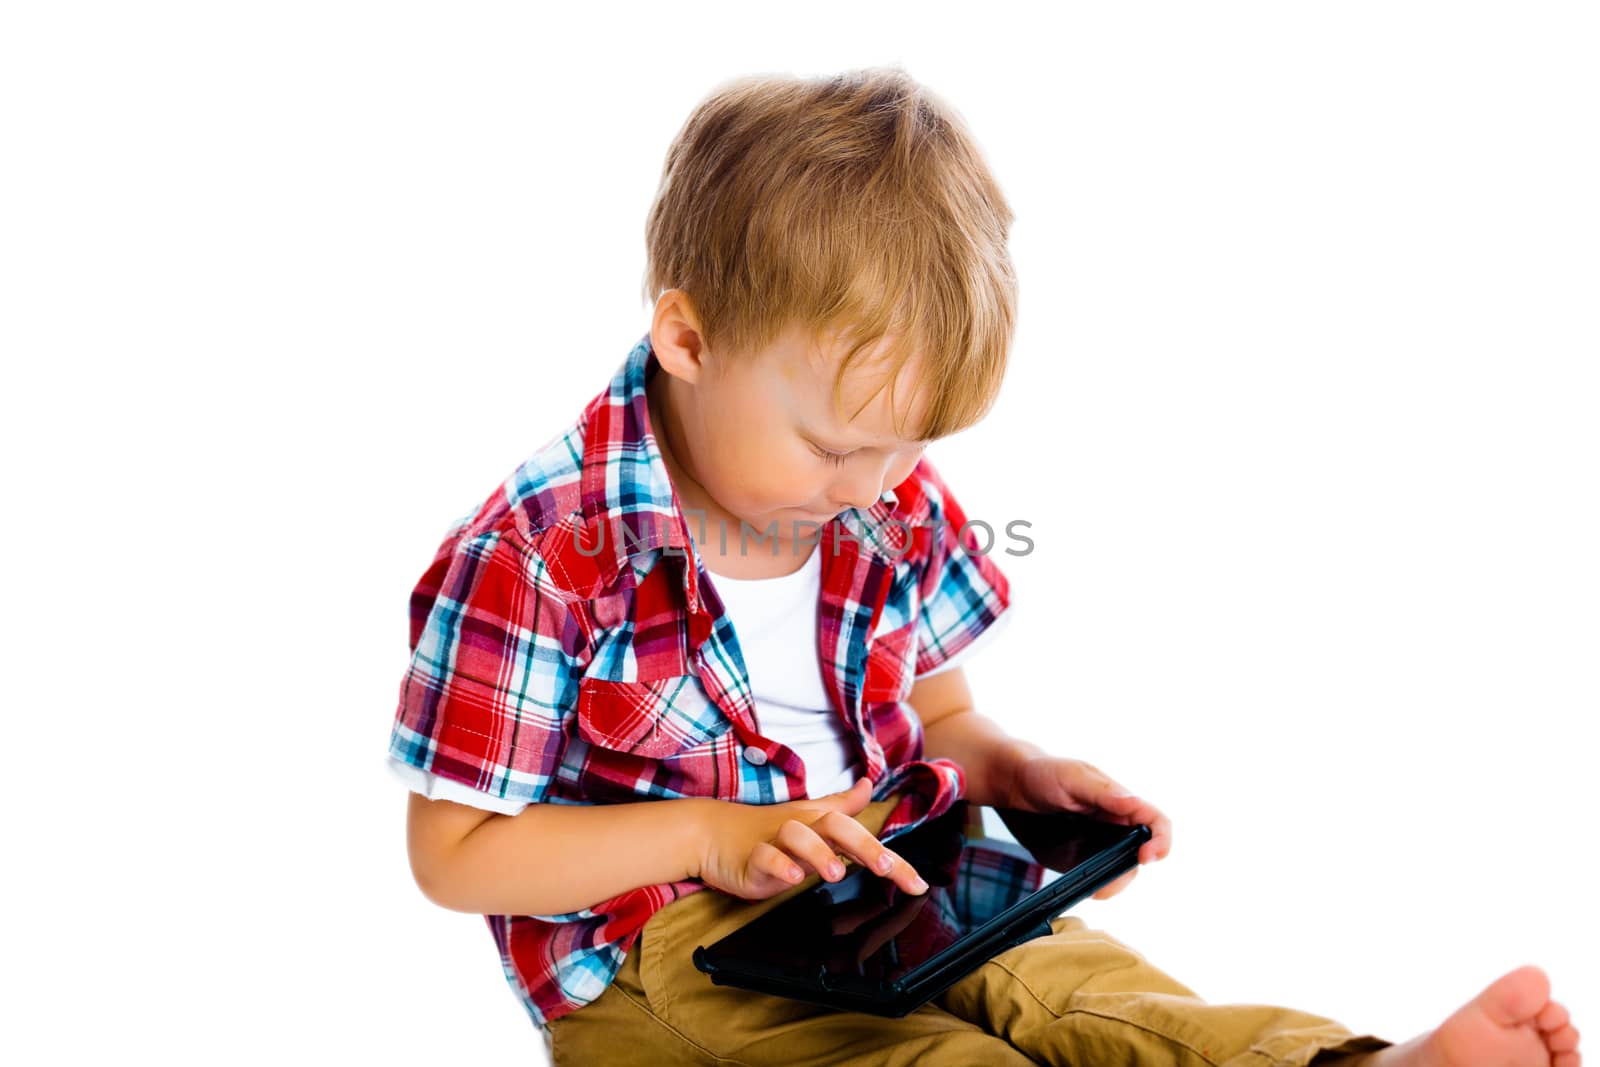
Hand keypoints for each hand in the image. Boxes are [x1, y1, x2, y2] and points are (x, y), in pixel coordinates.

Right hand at [688, 777, 929, 901]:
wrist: (714, 834)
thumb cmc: (767, 829)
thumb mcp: (809, 819)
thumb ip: (842, 806)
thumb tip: (868, 785)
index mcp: (819, 823)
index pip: (861, 834)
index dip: (892, 859)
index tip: (917, 884)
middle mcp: (802, 828)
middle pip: (834, 826)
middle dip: (863, 845)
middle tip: (884, 866)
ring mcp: (774, 841)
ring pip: (798, 837)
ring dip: (819, 854)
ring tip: (836, 873)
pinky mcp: (750, 857)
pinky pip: (765, 858)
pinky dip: (779, 866)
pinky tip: (793, 878)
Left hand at [1002, 756, 1172, 899]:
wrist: (1012, 785)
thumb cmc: (1044, 772)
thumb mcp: (1071, 776)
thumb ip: (1102, 791)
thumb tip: (1134, 803)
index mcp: (1120, 802)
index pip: (1156, 822)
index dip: (1161, 841)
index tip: (1146, 857)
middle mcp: (1115, 826)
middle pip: (1139, 857)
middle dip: (1126, 874)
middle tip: (1102, 883)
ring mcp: (1098, 845)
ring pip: (1120, 873)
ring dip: (1109, 884)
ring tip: (1088, 886)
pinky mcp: (1079, 860)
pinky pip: (1094, 880)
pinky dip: (1091, 887)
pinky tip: (1078, 886)